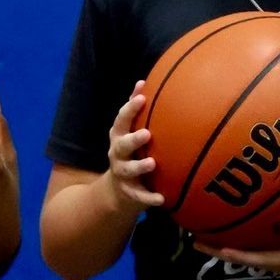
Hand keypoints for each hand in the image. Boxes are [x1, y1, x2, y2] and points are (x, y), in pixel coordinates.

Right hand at [101, 82, 163, 211]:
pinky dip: (149, 197)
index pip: (121, 120)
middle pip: (121, 145)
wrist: (118, 190)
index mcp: (118, 137)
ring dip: (138, 166)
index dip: (130, 109)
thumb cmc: (131, 152)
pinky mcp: (130, 192)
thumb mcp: (129, 131)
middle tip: (146, 134)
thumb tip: (143, 81)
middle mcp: (117, 154)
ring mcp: (122, 173)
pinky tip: (161, 199)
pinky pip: (139, 196)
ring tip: (152, 163)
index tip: (142, 98)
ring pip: (127, 170)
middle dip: (132, 139)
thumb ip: (135, 110)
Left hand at [198, 217, 279, 279]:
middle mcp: (270, 261)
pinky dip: (236, 240)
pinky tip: (223, 228)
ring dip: (220, 244)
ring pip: (240, 252)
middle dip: (216, 248)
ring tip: (198, 232)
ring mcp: (268, 259)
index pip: (256, 259)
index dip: (239, 255)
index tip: (220, 250)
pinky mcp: (271, 257)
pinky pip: (248, 249)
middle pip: (237, 255)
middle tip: (193, 238)